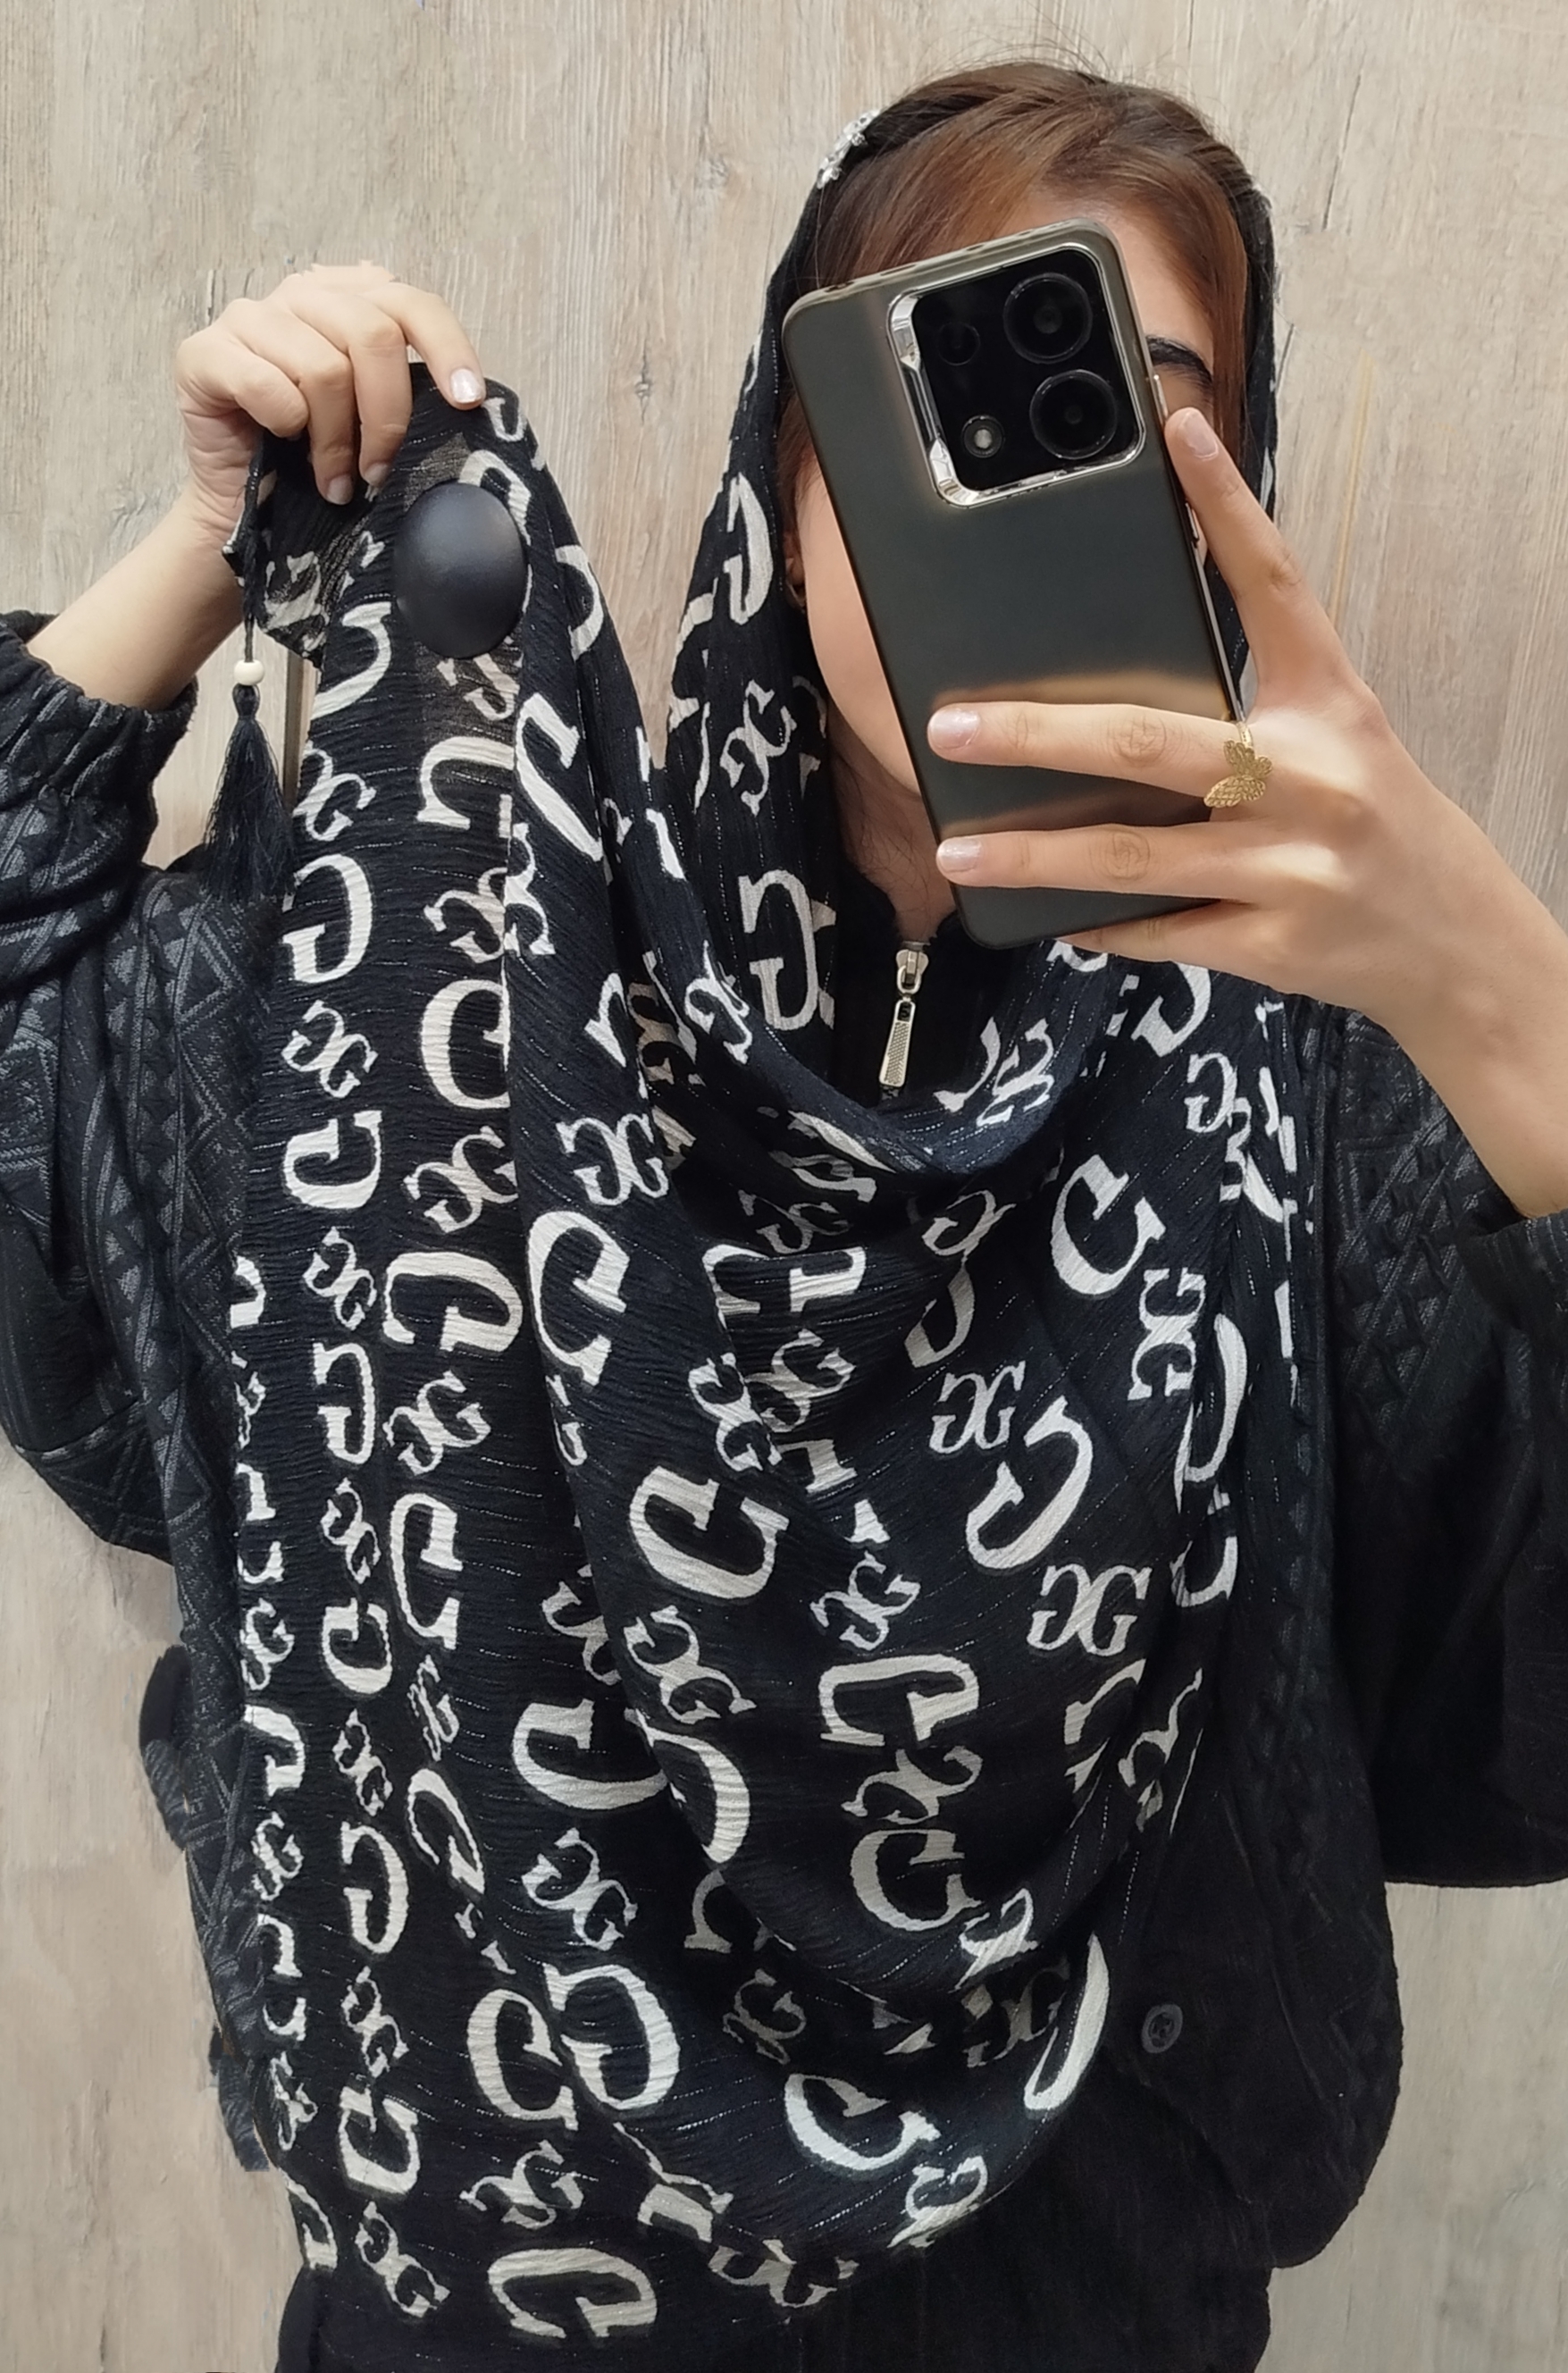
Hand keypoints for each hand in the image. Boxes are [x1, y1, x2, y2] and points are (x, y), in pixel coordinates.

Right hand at [173, 262, 484, 544]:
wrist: (243, 506)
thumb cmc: (314, 461)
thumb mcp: (374, 419)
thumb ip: (406, 387)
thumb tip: (464, 396)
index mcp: (348, 299)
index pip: (411, 302)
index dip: (447, 348)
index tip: (467, 401)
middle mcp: (299, 295)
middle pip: (371, 333)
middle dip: (386, 415)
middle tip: (380, 469)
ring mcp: (247, 318)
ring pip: (322, 367)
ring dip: (334, 439)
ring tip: (335, 480)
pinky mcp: (203, 352)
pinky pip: (265, 384)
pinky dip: (283, 425)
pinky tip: (282, 448)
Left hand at [928, 407, 1567, 1216]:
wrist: (1455, 942)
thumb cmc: (1373, 822)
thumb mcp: (1336, 736)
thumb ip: (1248, 703)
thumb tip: (1116, 684)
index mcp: (1329, 705)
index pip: (1275, 587)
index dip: (1228, 506)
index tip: (1179, 430)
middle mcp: (1309, 779)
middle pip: (1151, 743)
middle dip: (1040, 735)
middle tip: (954, 725)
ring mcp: (1287, 869)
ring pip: (1134, 857)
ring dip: (1035, 856)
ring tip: (958, 851)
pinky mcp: (1269, 945)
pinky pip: (1159, 931)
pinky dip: (1098, 924)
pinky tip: (1045, 915)